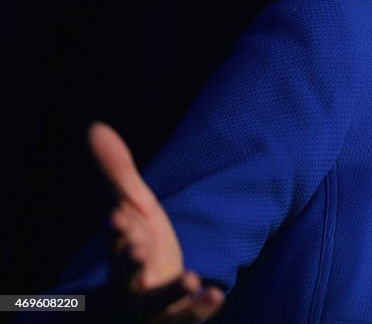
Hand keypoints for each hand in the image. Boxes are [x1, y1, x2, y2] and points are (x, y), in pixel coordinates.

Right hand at [89, 122, 223, 322]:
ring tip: (189, 277)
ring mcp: (150, 311)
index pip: (112, 245)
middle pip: (122, 280)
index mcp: (118, 257)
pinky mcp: (173, 322)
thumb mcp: (133, 210)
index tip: (118, 216)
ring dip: (167, 292)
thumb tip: (95, 126)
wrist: (147, 305)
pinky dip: (198, 309)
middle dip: (128, 265)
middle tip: (137, 249)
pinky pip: (184, 320)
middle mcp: (128, 288)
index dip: (115, 233)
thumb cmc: (140, 249)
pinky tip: (216, 293)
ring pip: (152, 307)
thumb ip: (117, 175)